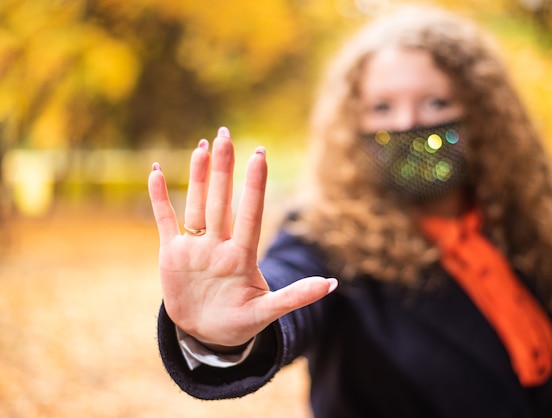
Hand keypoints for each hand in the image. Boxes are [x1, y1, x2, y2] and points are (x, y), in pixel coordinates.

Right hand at [148, 127, 336, 346]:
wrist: (207, 335)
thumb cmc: (240, 322)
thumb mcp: (266, 312)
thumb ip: (295, 297)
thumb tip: (333, 284)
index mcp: (241, 257)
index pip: (250, 215)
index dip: (253, 187)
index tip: (259, 155)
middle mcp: (219, 245)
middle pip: (221, 202)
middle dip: (223, 169)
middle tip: (225, 135)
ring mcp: (195, 248)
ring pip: (197, 204)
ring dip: (197, 177)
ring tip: (202, 146)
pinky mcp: (172, 254)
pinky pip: (165, 220)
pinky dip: (159, 198)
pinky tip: (158, 172)